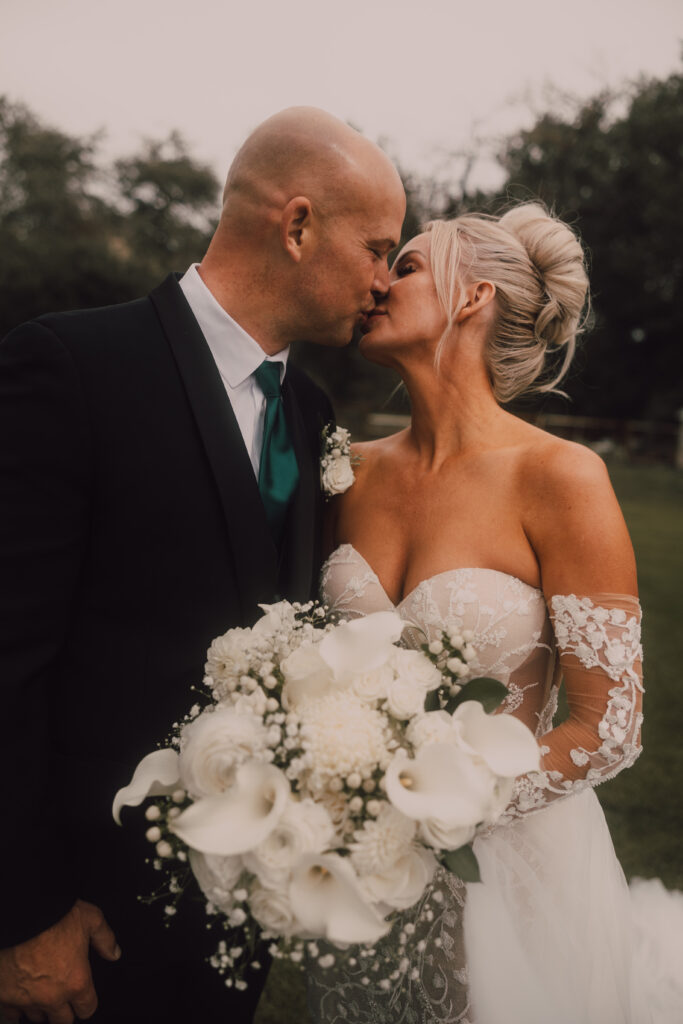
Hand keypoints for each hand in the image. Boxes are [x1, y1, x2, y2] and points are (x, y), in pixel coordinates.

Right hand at [0, 901, 119, 1023]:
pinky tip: (21, 998)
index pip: (87, 1009)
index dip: (87, 1003)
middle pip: (63, 1021)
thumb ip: (105, 937)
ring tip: (43, 993)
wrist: (19, 915)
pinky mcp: (5, 997)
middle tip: (63, 995)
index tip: (84, 997)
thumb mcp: (90, 918)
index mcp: (76, 981)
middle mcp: (52, 996)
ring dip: (42, 1008)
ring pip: (38, 1018)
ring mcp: (27, 1000)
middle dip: (65, 1010)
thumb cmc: (52, 916)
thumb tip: (113, 952)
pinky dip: (17, 1009)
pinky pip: (12, 1015)